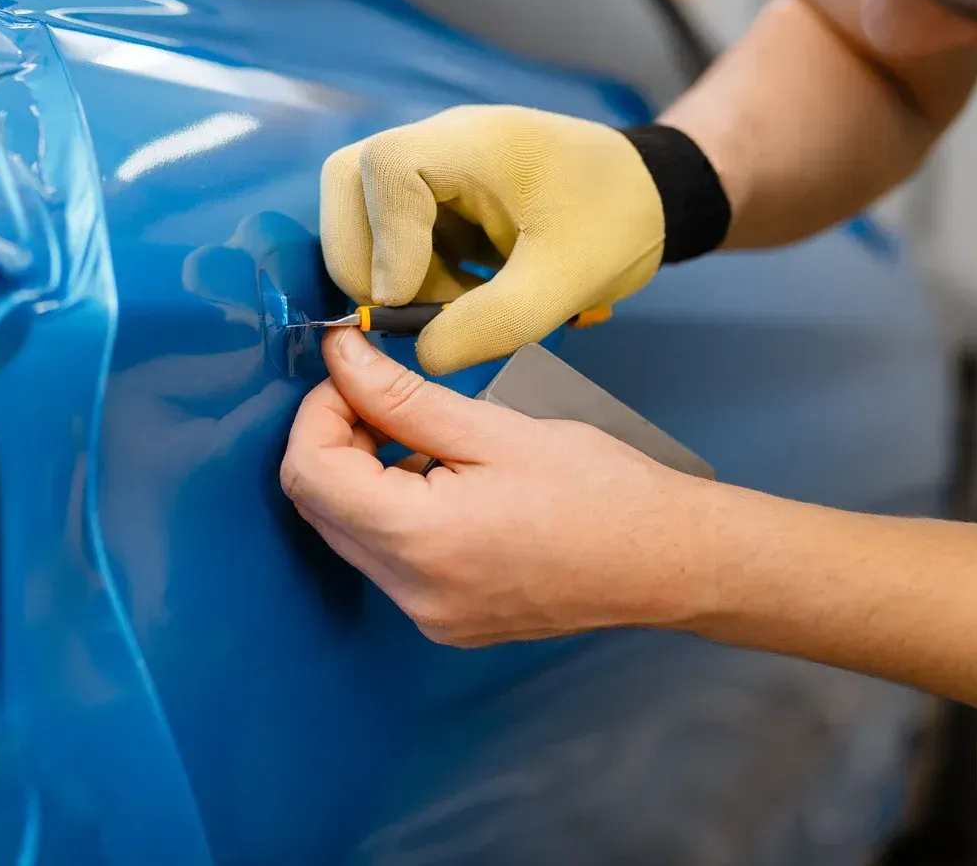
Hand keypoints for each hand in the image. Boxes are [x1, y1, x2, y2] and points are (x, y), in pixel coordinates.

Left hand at [280, 329, 720, 645]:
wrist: (667, 562)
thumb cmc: (598, 490)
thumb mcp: (493, 427)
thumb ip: (401, 396)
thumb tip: (339, 355)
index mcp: (419, 540)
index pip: (308, 473)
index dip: (317, 412)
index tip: (354, 374)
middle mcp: (410, 592)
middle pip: (318, 507)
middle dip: (334, 440)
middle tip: (383, 397)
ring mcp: (427, 615)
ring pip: (348, 534)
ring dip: (361, 476)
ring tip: (425, 438)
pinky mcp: (445, 621)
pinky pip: (386, 560)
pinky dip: (392, 512)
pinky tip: (443, 482)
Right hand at [320, 105, 664, 374]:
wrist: (647, 196)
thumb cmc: (615, 223)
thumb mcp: (564, 283)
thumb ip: (492, 323)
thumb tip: (424, 354)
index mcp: (475, 142)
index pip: (386, 168)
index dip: (381, 238)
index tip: (405, 298)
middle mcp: (439, 141)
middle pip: (347, 181)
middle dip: (366, 258)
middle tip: (411, 309)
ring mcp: (431, 164)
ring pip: (359, 211)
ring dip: (390, 271)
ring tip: (458, 303)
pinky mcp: (432, 193)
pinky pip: (387, 231)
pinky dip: (409, 273)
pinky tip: (465, 292)